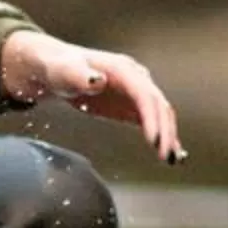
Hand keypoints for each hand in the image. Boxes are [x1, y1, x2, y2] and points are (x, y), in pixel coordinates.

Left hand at [0, 28, 185, 162]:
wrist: (56, 68)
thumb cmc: (59, 68)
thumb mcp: (64, 72)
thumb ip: (79, 76)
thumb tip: (99, 80)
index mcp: (122, 69)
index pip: (144, 94)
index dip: (151, 117)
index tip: (153, 140)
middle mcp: (135, 78)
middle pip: (158, 105)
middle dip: (164, 130)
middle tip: (164, 156)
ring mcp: (136, 91)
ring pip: (160, 113)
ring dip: (168, 135)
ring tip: (170, 159)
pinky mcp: (132, 105)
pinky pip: (153, 120)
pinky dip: (163, 136)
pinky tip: (171, 154)